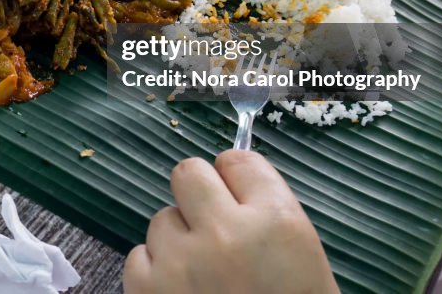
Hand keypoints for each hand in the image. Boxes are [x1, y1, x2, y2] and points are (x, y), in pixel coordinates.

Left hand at [123, 150, 338, 293]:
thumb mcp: (304, 261)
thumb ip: (268, 216)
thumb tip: (231, 184)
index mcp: (277, 221)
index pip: (238, 160)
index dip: (236, 181)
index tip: (238, 198)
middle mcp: (226, 231)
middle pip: (189, 173)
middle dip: (198, 196)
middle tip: (212, 227)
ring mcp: (181, 260)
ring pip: (161, 219)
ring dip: (177, 241)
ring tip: (203, 277)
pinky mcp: (146, 289)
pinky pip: (138, 256)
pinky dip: (155, 273)